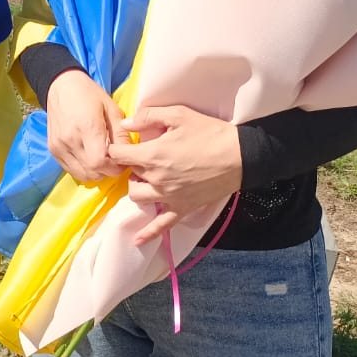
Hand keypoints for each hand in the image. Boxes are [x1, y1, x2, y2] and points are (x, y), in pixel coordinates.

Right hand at [45, 69, 127, 182]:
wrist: (60, 86)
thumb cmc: (89, 94)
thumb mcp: (112, 109)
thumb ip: (121, 134)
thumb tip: (128, 154)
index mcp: (87, 127)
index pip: (101, 163)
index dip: (115, 167)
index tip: (122, 160)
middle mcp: (70, 140)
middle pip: (93, 172)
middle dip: (108, 171)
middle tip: (114, 160)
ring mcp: (59, 146)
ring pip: (82, 175)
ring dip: (95, 172)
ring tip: (102, 159)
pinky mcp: (53, 150)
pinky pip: (71, 170)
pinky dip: (83, 169)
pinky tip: (89, 156)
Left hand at [109, 105, 242, 245]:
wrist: (241, 155)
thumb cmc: (210, 132)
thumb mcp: (179, 115)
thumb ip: (148, 116)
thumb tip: (125, 125)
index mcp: (152, 155)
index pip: (118, 155)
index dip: (116, 149)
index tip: (120, 145)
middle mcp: (156, 179)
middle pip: (128, 176)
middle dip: (130, 166)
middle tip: (140, 157)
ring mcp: (169, 196)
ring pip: (137, 197)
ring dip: (137, 188)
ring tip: (146, 178)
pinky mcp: (183, 207)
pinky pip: (161, 225)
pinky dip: (148, 233)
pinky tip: (137, 240)